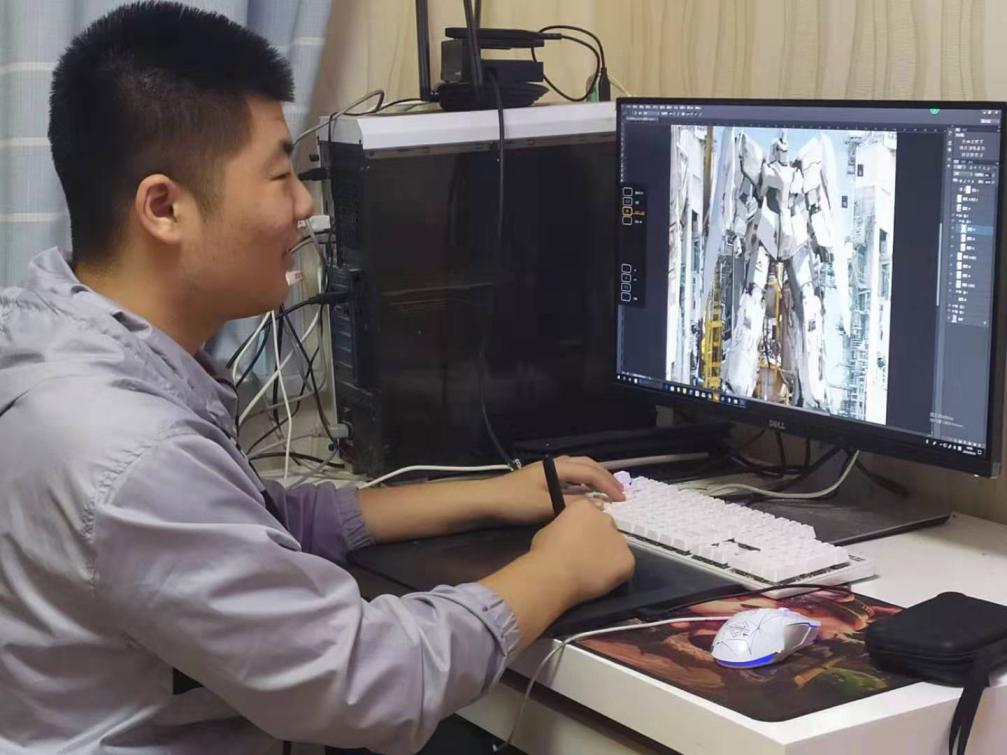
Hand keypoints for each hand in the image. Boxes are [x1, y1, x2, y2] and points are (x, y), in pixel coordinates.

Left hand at [483, 456, 626, 525]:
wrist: (486, 501)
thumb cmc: (515, 503)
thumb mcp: (545, 506)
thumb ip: (571, 504)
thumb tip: (597, 505)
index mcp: (557, 467)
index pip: (590, 472)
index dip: (608, 485)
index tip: (622, 499)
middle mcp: (554, 464)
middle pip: (587, 464)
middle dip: (605, 477)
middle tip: (620, 492)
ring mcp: (546, 470)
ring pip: (578, 467)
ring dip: (594, 476)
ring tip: (606, 490)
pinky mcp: (540, 478)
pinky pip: (569, 475)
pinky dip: (582, 481)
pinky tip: (583, 493)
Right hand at [530, 498, 634, 603]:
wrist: (554, 574)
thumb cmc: (544, 552)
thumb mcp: (551, 528)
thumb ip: (566, 527)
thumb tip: (571, 535)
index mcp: (584, 507)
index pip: (592, 512)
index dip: (586, 527)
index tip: (579, 539)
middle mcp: (606, 518)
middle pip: (607, 527)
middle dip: (599, 539)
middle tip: (586, 556)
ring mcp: (619, 538)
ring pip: (616, 546)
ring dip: (608, 555)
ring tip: (592, 571)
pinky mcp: (628, 559)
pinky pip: (624, 565)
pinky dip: (616, 572)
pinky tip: (601, 579)